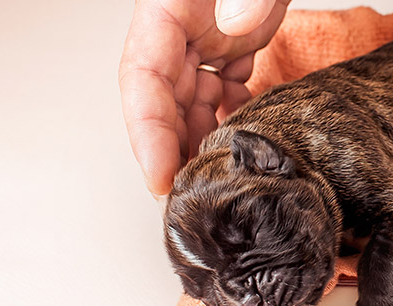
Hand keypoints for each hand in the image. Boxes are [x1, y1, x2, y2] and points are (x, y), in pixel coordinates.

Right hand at [119, 0, 289, 195]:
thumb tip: (235, 24)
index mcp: (166, 9)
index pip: (143, 79)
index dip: (147, 135)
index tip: (159, 177)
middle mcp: (180, 33)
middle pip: (166, 104)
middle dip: (173, 155)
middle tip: (188, 200)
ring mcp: (207, 43)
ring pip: (196, 104)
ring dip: (203, 144)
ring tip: (218, 182)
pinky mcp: (234, 47)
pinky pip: (226, 92)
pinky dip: (234, 120)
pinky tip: (249, 142)